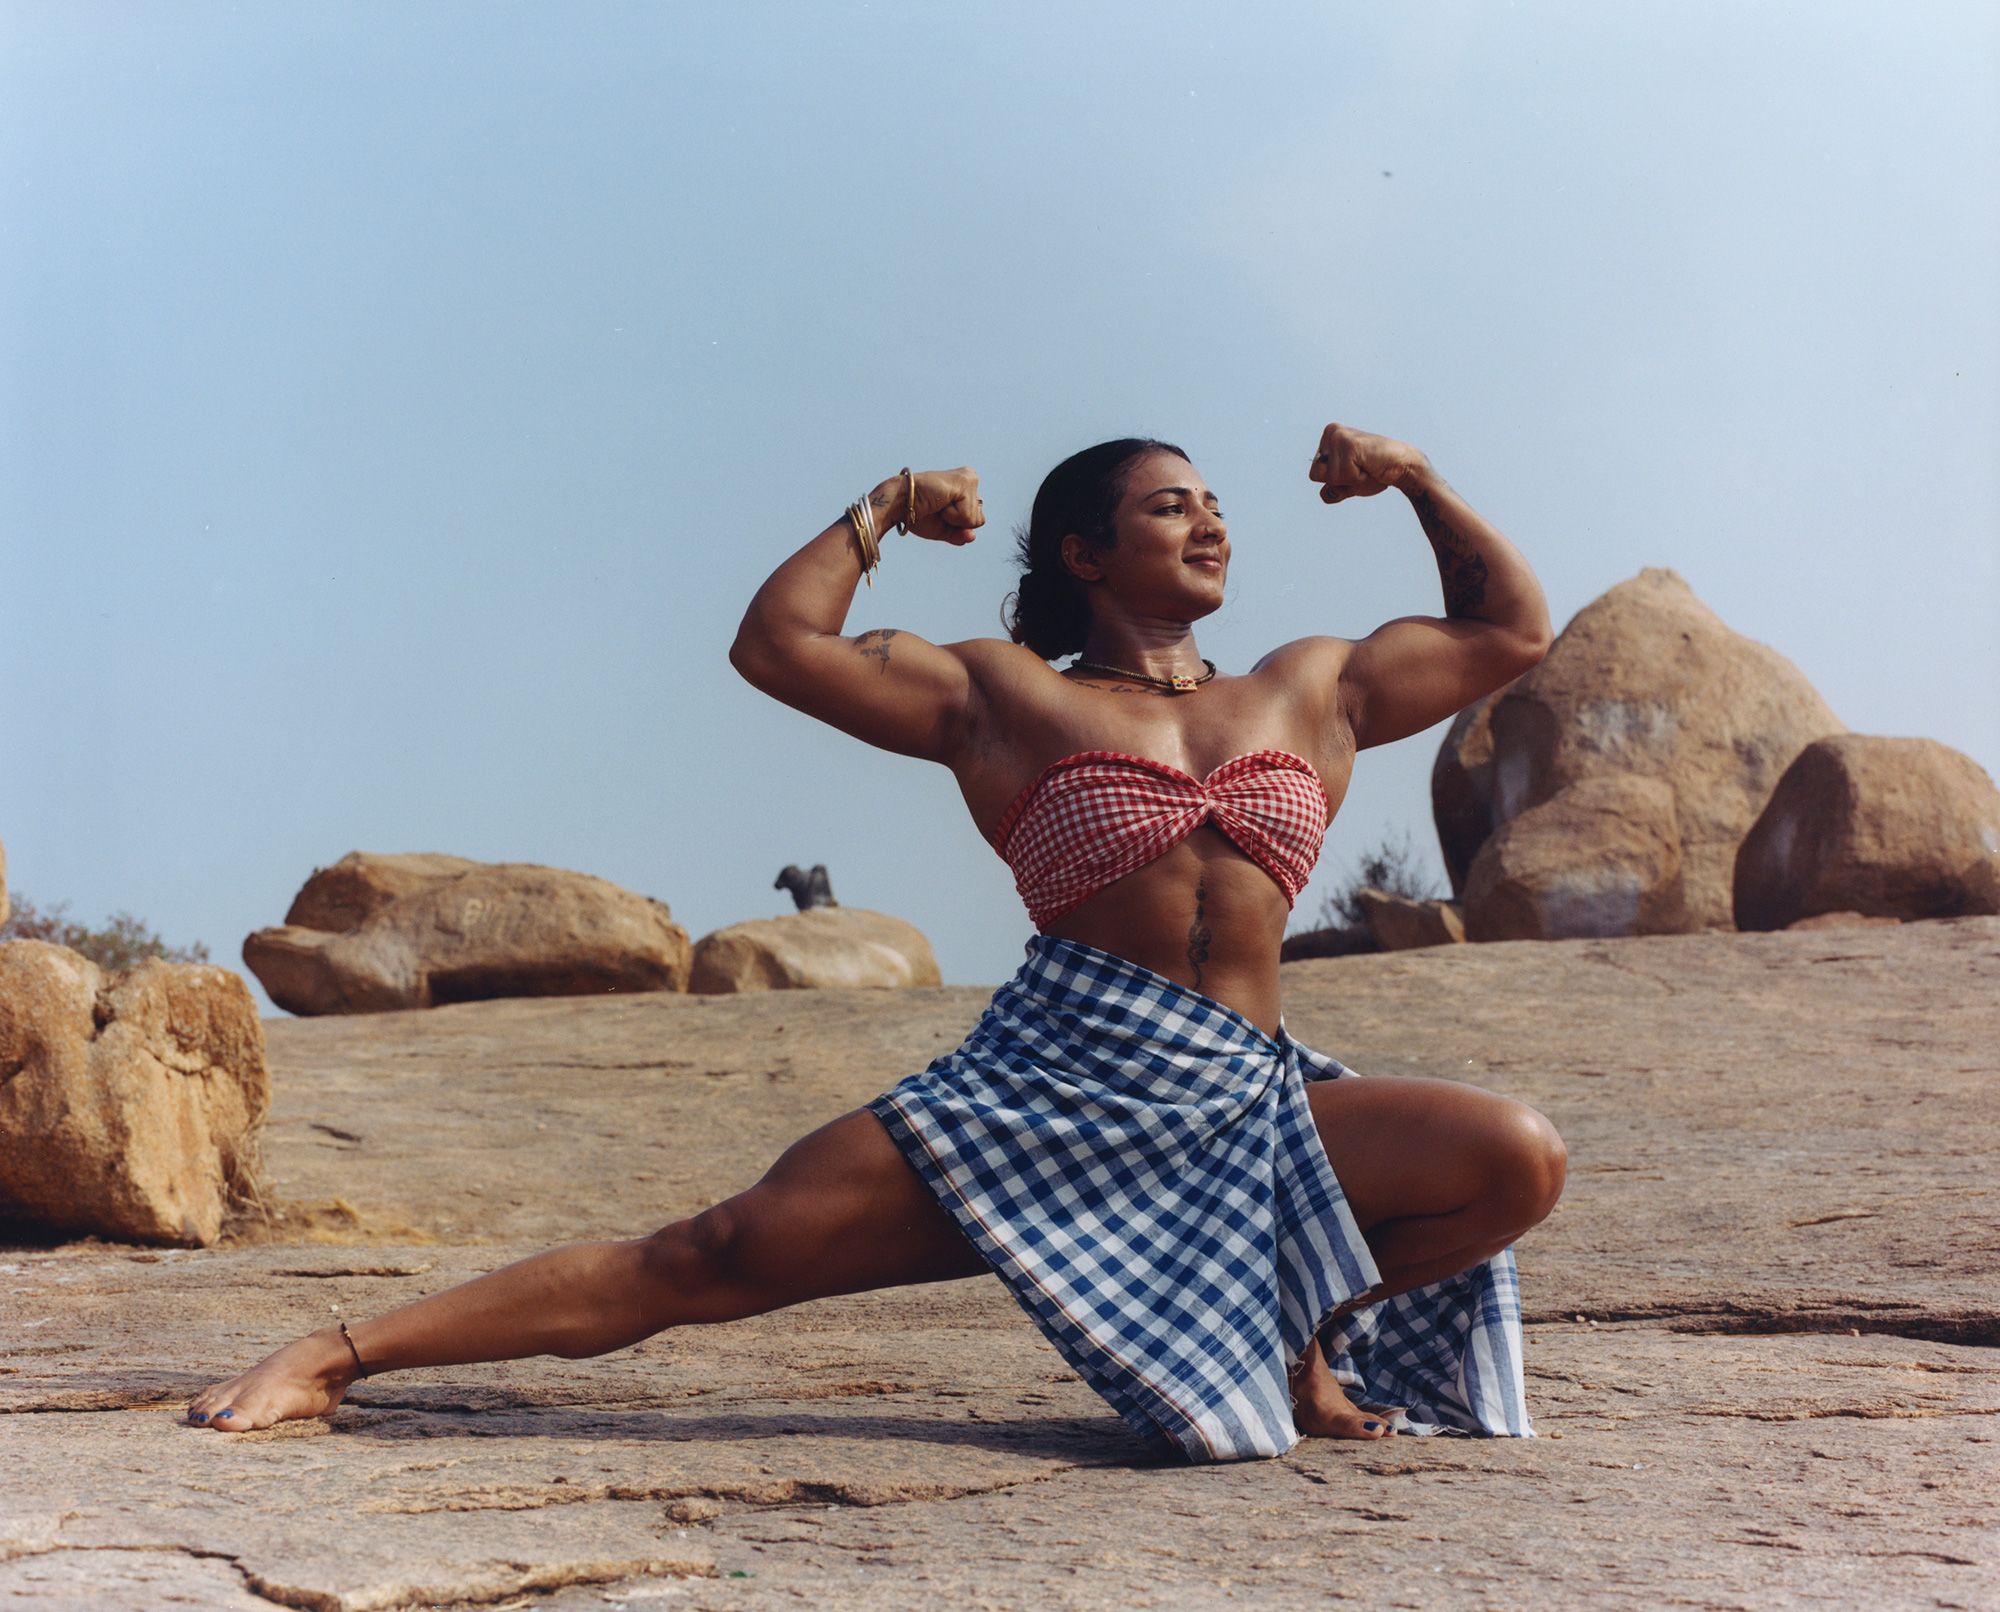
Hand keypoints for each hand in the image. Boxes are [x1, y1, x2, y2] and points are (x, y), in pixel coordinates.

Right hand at [898, 468, 983, 544]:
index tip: (938, 512)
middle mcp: (970, 481)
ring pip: (975, 519)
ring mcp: (969, 479)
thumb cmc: (918, 514)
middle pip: (978, 520)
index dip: (956, 525)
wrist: (900, 503)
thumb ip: (960, 534)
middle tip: (937, 509)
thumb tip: (972, 537)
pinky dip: (952, 516)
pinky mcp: (966, 481)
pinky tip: (939, 502)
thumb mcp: (943, 529)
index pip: (975, 521)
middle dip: (957, 522)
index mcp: (966, 491)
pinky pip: (968, 515)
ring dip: (953, 518)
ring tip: (937, 504)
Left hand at [1307, 424, 1426, 504]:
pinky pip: (1344, 476)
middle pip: (1316, 475)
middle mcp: (1331, 433)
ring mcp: (1339, 436)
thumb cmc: (1375, 473)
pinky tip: (1369, 465)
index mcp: (1327, 439)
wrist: (1401, 467)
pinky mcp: (1349, 444)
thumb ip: (1333, 490)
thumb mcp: (1347, 484)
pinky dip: (1358, 478)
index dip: (1335, 481)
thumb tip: (1325, 494)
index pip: (1314, 474)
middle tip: (1359, 469)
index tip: (1353, 470)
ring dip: (1351, 479)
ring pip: (1330, 477)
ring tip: (1365, 466)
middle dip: (1339, 481)